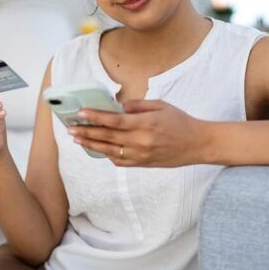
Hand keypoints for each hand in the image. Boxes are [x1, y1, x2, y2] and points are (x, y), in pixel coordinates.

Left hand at [67, 99, 207, 166]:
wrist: (197, 144)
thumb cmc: (180, 121)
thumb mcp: (161, 105)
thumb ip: (138, 105)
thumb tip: (118, 107)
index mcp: (145, 124)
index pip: (114, 121)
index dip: (95, 117)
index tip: (81, 113)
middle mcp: (141, 141)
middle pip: (107, 137)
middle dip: (87, 132)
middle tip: (70, 129)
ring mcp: (141, 155)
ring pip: (110, 151)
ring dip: (91, 145)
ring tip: (77, 139)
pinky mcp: (143, 164)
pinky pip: (120, 161)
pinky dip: (107, 155)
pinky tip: (98, 148)